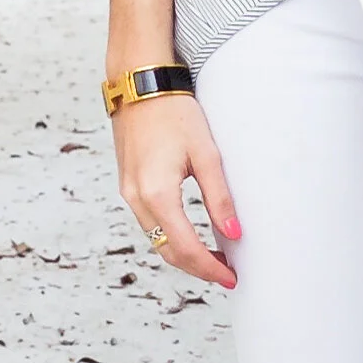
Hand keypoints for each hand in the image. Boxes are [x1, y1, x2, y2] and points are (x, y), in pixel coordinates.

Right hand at [111, 93, 239, 289]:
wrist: (139, 85)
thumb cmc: (174, 112)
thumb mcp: (206, 154)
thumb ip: (220, 197)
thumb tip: (234, 234)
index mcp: (157, 194)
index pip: (185, 248)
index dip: (209, 268)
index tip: (231, 278)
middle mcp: (137, 199)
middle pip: (167, 251)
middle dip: (197, 268)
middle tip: (226, 274)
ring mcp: (128, 193)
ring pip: (155, 240)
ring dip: (183, 254)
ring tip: (214, 259)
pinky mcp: (128, 185)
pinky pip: (149, 223)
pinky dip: (169, 236)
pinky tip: (190, 235)